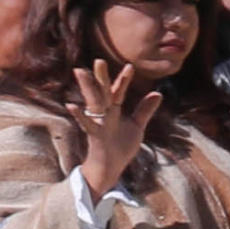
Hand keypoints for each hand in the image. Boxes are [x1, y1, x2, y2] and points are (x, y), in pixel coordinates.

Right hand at [70, 58, 158, 195]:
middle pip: (103, 92)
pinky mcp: (95, 135)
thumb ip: (144, 110)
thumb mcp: (137, 126)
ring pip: (93, 103)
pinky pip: (87, 124)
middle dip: (101, 77)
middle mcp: (105, 114)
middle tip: (99, 60)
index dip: (124, 79)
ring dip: (88, 88)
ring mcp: (99, 123)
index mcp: (114, 110)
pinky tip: (71, 105)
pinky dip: (80, 115)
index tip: (130, 65)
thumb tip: (158, 93)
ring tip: (81, 72)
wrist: (111, 167)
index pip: (118, 91)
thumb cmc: (121, 146)